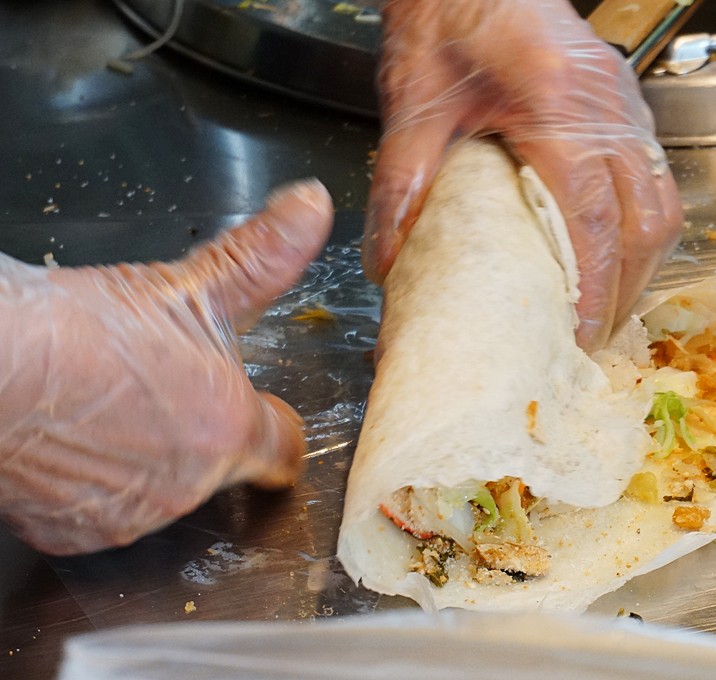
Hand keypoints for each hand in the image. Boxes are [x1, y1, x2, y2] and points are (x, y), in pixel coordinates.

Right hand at [0, 180, 333, 554]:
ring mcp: (127, 517)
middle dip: (200, 432)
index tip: (264, 413)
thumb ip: (261, 256)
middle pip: (217, 467)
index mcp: (228, 430)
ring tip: (108, 405)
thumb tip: (311, 208)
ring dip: (146, 459)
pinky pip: (98, 513)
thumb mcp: (187, 284)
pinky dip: (89, 485)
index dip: (275, 427)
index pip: (285, 453)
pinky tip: (70, 438)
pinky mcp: (70, 535)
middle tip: (159, 387)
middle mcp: (186, 486)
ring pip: (158, 492)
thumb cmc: (77, 329)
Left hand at [364, 0, 683, 350]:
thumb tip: (391, 263)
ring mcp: (624, 101)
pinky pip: (654, 177)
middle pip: (647, 219)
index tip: (580, 332)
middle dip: (627, 288)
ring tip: (606, 306)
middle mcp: (606, 103)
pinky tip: (613, 253)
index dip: (595, 285)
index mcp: (556, 100)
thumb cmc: (447, 14)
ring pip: (663, 201)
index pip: (594, 216)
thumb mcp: (413, 100)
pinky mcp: (624, 103)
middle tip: (594, 337)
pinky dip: (641, 228)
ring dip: (642, 263)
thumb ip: (402, 182)